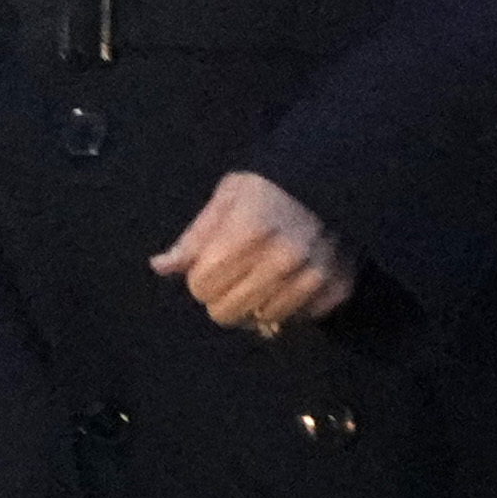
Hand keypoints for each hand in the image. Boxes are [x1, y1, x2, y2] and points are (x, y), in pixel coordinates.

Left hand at [149, 170, 349, 333]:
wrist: (336, 178)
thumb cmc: (272, 185)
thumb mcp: (228, 197)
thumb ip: (195, 237)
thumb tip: (160, 266)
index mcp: (247, 233)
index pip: (201, 287)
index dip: (201, 277)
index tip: (214, 263)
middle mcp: (282, 261)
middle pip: (226, 313)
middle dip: (224, 296)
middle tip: (238, 273)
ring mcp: (313, 279)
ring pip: (261, 319)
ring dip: (259, 302)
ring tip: (268, 274)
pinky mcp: (336, 290)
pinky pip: (298, 318)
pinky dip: (292, 305)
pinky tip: (294, 279)